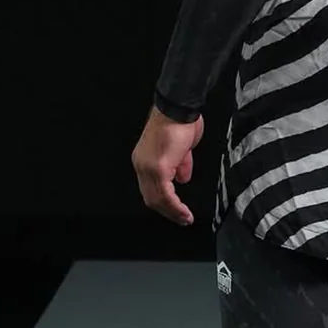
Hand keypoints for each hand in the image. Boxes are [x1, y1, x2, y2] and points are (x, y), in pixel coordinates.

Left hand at [132, 106, 204, 225]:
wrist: (178, 108)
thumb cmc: (180, 121)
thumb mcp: (181, 147)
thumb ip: (181, 164)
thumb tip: (183, 178)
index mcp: (144, 159)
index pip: (150, 187)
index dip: (163, 202)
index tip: (177, 210)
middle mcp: (142, 165)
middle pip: (151, 197)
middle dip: (168, 211)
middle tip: (182, 219)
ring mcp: (148, 167)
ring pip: (157, 199)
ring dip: (172, 212)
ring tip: (185, 219)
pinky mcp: (158, 168)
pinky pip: (166, 194)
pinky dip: (175, 207)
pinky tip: (184, 212)